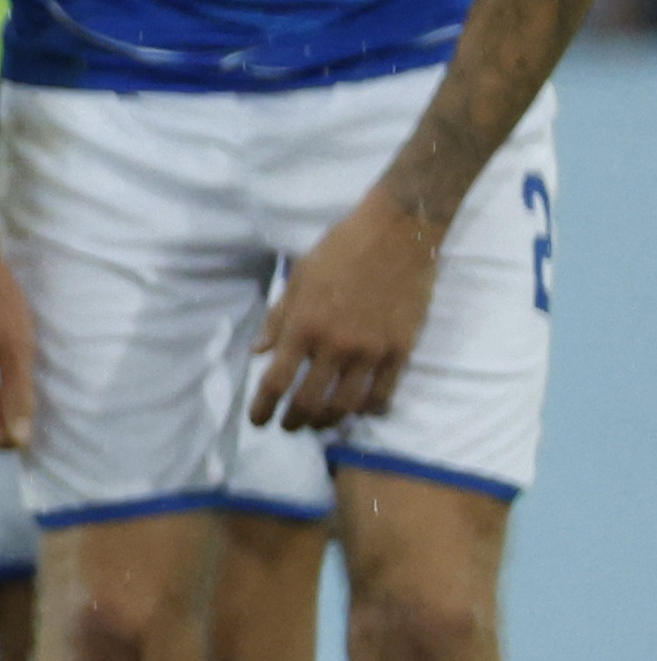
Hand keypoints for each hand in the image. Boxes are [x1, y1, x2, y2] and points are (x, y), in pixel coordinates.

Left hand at [256, 188, 438, 431]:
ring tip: (318, 422)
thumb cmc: (340, 250)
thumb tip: (259, 352)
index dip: (263, 407)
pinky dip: (368, 408)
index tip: (258, 421)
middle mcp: (336, 345)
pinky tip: (359, 409)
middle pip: (309, 401)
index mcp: (304, 326)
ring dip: (328, 421)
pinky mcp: (402, 350)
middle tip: (288, 426)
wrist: (397, 234)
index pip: (276, 381)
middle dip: (294, 420)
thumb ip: (278, 319)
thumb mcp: (297, 278)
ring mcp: (372, 351)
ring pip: (346, 405)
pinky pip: (384, 393)